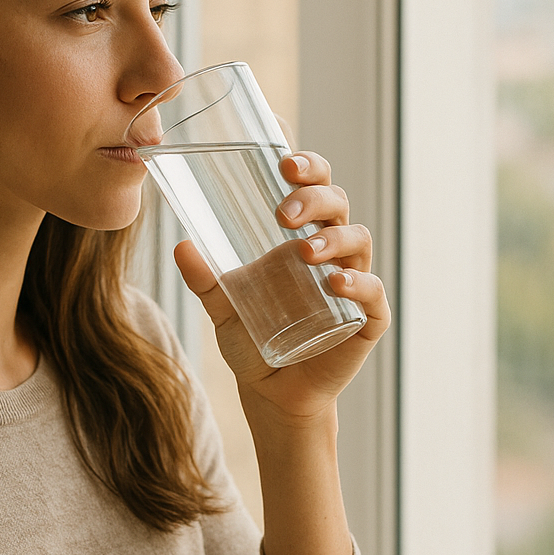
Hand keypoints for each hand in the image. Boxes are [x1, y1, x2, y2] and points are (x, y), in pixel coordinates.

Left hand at [174, 151, 389, 420]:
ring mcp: (353, 283)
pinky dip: (358, 284)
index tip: (284, 161)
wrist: (271, 393)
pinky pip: (372, 294)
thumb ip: (204, 278)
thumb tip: (181, 246)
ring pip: (358, 241)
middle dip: (315, 198)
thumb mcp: (222, 307)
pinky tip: (335, 284)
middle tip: (284, 212)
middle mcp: (331, 252)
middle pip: (337, 204)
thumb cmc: (252, 340)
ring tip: (304, 250)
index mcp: (301, 235)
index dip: (308, 167)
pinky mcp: (366, 319)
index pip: (314, 187)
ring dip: (333, 239)